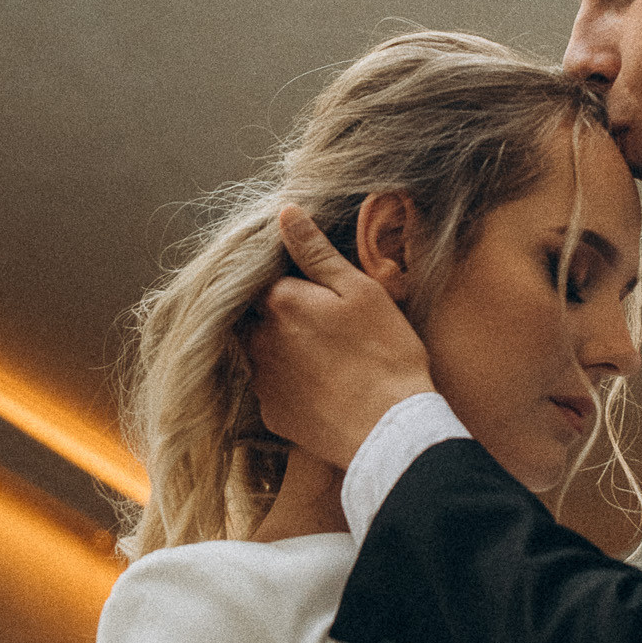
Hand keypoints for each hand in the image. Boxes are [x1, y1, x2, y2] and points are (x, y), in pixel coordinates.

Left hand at [248, 204, 432, 470]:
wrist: (390, 428)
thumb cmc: (384, 352)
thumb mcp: (360, 291)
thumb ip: (316, 252)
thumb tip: (285, 214)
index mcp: (279, 302)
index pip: (258, 276)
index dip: (277, 275)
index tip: (303, 281)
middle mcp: (259, 339)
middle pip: (251, 314)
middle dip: (270, 309)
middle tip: (311, 314)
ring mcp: (262, 380)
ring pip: (255, 350)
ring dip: (274, 344)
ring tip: (316, 348)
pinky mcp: (272, 414)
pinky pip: (268, 387)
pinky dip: (284, 380)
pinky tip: (315, 382)